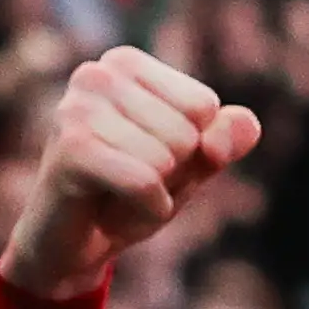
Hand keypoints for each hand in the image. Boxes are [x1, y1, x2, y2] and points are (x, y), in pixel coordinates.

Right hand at [0, 46, 260, 299]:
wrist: (72, 245)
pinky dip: (147, 206)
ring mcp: (75, 109)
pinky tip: (115, 210)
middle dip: (172, 169)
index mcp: (125, 63)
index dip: (192, 145)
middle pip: (187, 131)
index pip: (204, 106)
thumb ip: (228, 138)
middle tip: (129, 179)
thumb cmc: (132, 193)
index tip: (149, 155)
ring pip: (167, 157)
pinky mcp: (69, 150)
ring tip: (117, 190)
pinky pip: (145, 182)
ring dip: (156, 189)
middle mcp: (96, 74)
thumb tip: (240, 123)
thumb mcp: (194, 163)